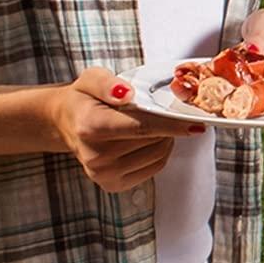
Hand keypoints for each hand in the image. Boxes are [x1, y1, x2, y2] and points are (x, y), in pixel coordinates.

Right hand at [48, 67, 208, 193]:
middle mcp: (95, 156)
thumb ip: (108, 83)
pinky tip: (147, 139)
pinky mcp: (113, 185)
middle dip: (166, 125)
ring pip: (158, 155)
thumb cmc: (84, 98)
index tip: (196, 125)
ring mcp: (103, 174)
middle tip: (159, 111)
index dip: (170, 126)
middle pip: (152, 140)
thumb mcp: (92, 78)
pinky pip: (154, 167)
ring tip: (150, 124)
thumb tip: (127, 94)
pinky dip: (160, 151)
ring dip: (165, 138)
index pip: (139, 127)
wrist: (67, 123)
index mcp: (89, 126)